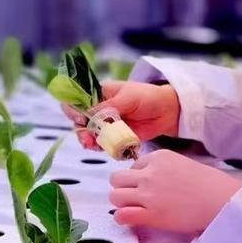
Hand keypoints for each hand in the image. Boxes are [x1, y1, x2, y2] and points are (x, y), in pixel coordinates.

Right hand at [62, 81, 180, 150]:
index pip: (78, 100)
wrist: (167, 112)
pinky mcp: (115, 136)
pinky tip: (103, 148)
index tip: (79, 119)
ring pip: (90, 134)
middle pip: (81, 121)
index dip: (74, 110)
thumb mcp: (128, 98)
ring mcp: (107, 123)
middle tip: (87, 139)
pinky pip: (103, 143)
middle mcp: (100, 109)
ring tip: (94, 146)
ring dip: (89, 141)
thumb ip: (109, 107)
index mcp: (100, 94)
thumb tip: (90, 114)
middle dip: (81, 130)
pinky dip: (101, 147)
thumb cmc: (148, 97)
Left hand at [108, 150, 241, 234]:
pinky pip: (121, 215)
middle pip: (117, 179)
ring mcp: (148, 194)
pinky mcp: (150, 214)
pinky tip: (133, 219)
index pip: (133, 166)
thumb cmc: (209, 183)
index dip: (137, 178)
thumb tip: (148, 178)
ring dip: (122, 203)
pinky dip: (123, 218)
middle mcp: (149, 173)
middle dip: (124, 188)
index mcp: (158, 158)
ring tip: (134, 209)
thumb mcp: (182, 164)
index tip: (147, 186)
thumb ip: (162, 168)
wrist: (221, 201)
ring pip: (115, 196)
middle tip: (135, 198)